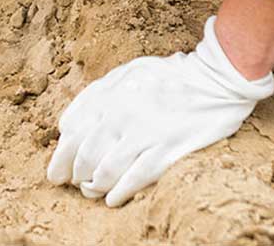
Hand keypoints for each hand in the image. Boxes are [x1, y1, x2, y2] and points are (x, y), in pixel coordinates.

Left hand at [46, 16, 273, 206]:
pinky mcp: (167, 149)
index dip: (61, 158)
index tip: (59, 172)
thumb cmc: (168, 76)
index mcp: (109, 95)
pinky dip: (119, 193)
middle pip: (85, 156)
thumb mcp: (126, 73)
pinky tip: (113, 199)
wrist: (214, 79)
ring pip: (106, 171)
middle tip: (77, 185)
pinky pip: (135, 178)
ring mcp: (145, 132)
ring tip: (94, 192)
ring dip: (95, 187)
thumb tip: (65, 126)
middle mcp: (121, 114)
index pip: (72, 134)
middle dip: (76, 176)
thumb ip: (95, 96)